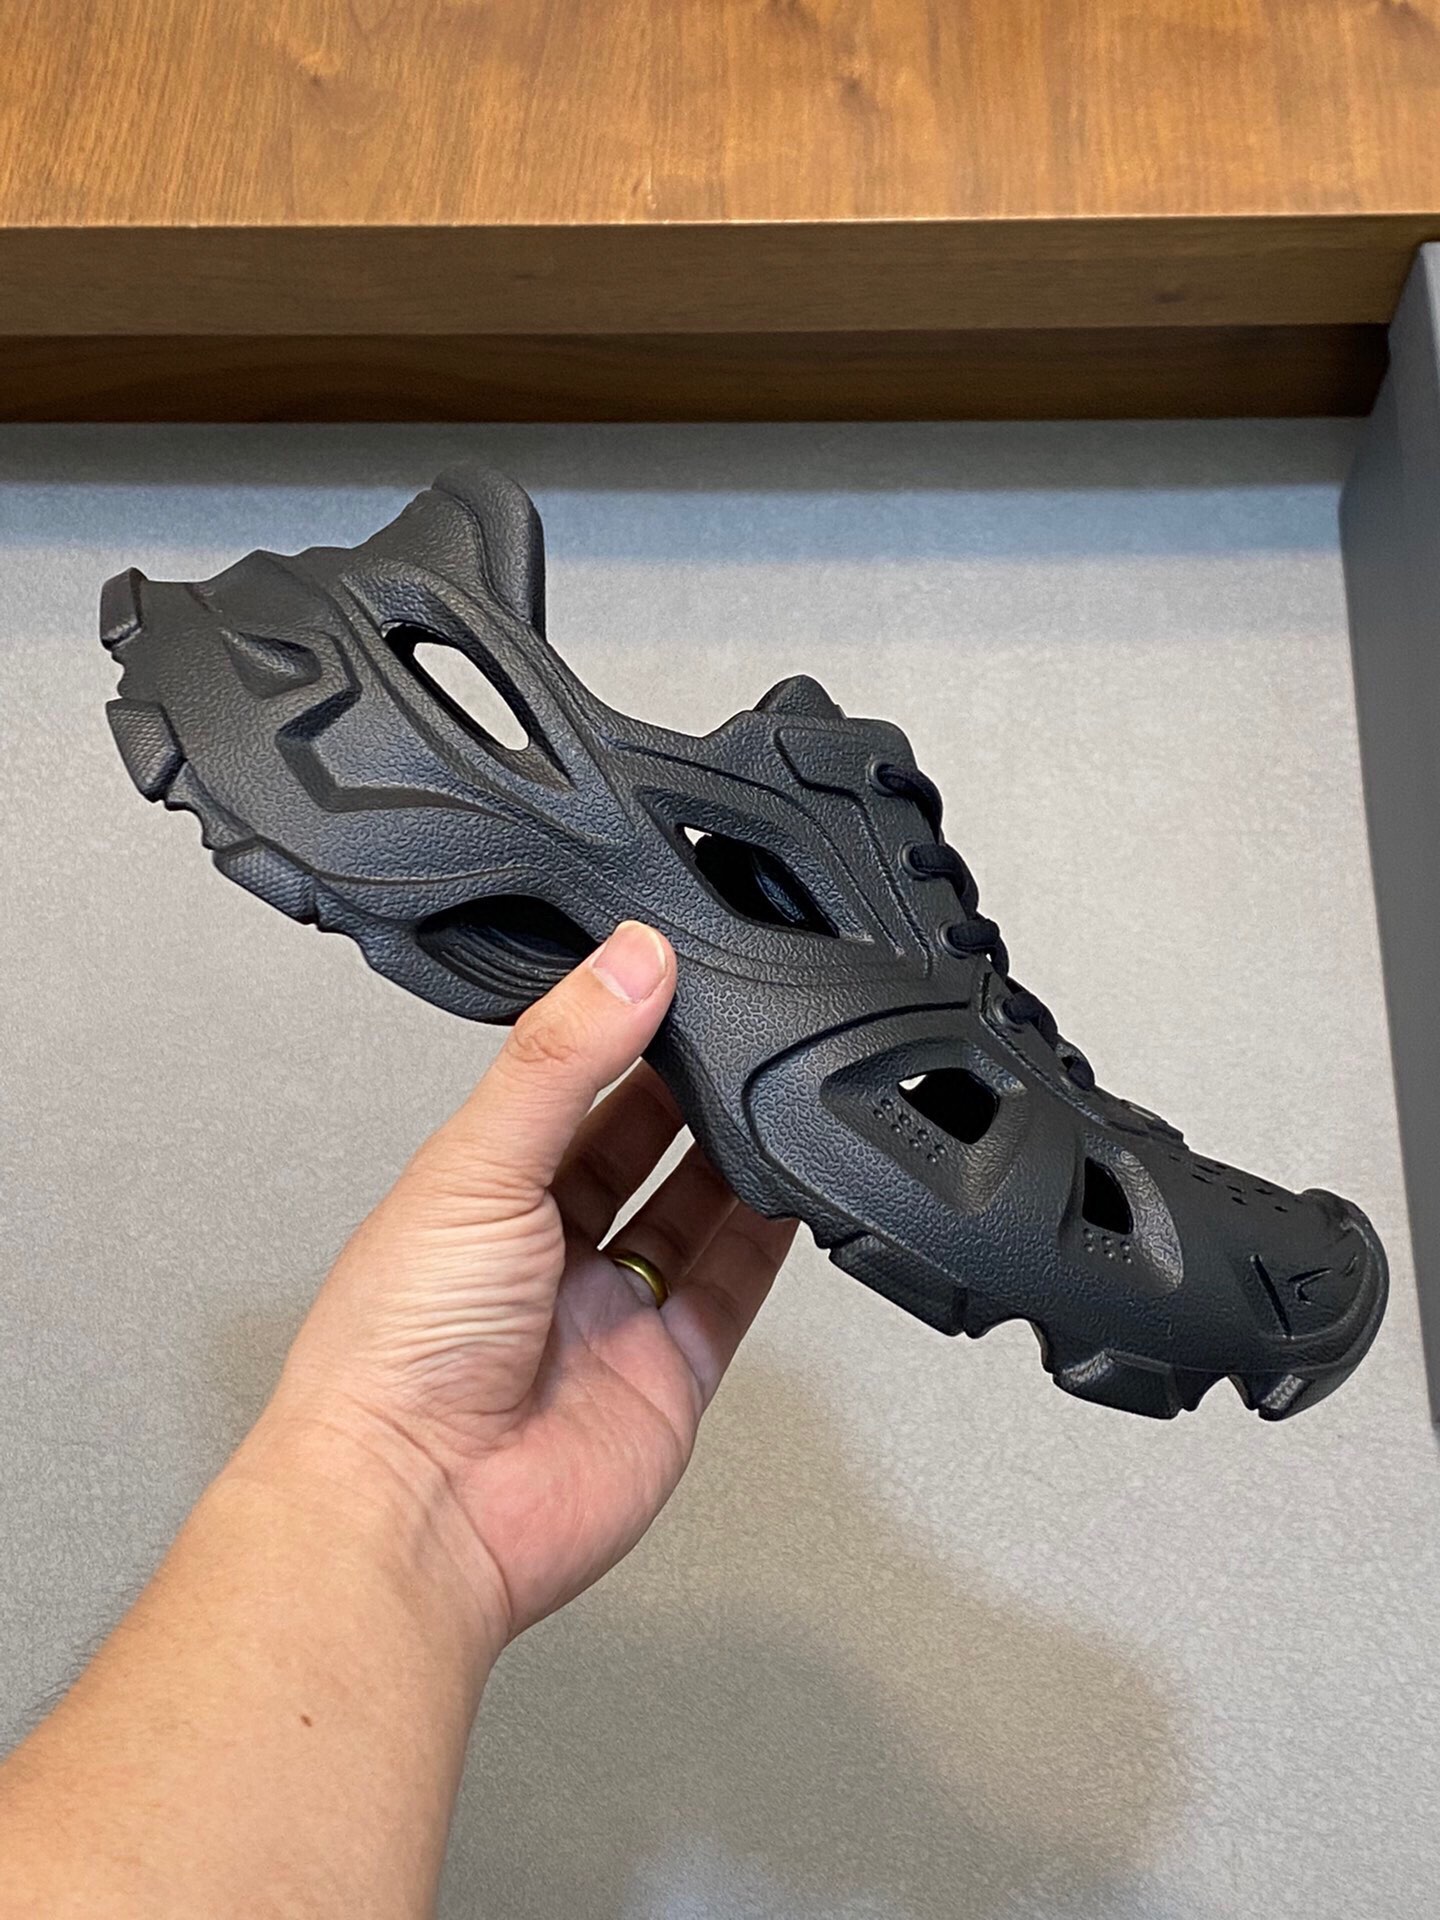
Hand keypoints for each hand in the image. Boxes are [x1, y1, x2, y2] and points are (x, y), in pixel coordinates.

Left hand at [263, 920, 796, 1647]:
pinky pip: (731, 1291)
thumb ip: (563, 1059)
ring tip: (782, 1091)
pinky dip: (769, 1241)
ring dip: (737, 1157)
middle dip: (691, 1090)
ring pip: (694, 1213)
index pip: (569, 1087)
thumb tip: (629, 958)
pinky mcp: (667, 1371)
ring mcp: (611, 1310)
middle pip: (641, 1146)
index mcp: (482, 1186)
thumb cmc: (396, 1351)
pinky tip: (794, 1189)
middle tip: (746, 1028)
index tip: (681, 976)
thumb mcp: (478, 1164)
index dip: (625, 1035)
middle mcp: (547, 1246)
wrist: (419, 1510)